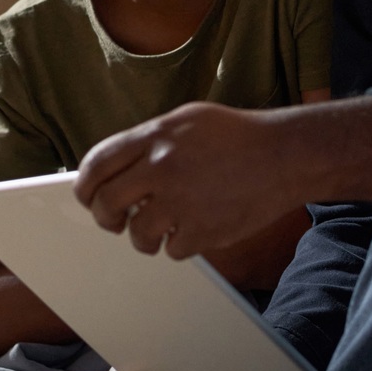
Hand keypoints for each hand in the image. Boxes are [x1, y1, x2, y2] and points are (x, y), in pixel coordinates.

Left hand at [74, 96, 371, 258]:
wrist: (285, 155)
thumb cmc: (237, 136)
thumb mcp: (187, 120)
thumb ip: (149, 139)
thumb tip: (114, 167)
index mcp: (155, 136)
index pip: (97, 164)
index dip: (86, 186)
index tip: (88, 197)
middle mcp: (162, 167)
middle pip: (107, 204)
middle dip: (106, 218)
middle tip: (116, 221)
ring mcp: (181, 201)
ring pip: (137, 235)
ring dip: (144, 237)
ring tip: (161, 228)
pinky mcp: (203, 229)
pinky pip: (172, 250)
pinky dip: (180, 246)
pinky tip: (194, 230)